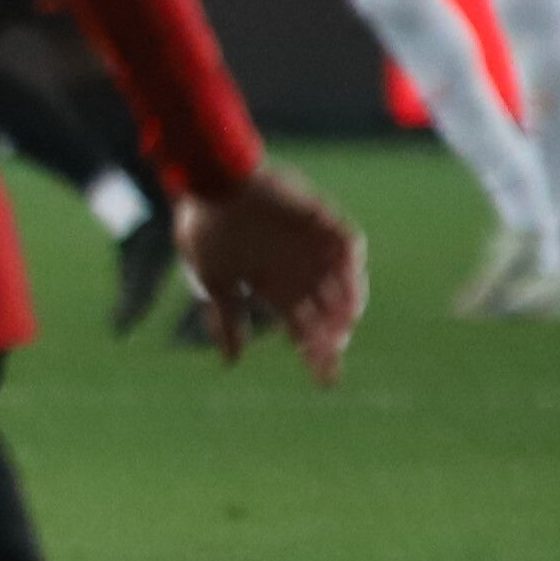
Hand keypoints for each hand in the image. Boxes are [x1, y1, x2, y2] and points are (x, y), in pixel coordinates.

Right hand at [174, 165, 364, 383]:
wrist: (214, 181)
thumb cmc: (207, 229)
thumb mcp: (214, 281)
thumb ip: (227, 320)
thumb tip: (232, 363)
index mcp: (273, 284)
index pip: (301, 325)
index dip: (313, 351)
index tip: (323, 379)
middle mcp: (297, 270)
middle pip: (325, 313)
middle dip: (330, 340)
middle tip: (330, 361)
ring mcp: (313, 247)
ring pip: (342, 286)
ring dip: (344, 311)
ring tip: (339, 333)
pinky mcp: (323, 222)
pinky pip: (348, 250)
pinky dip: (352, 275)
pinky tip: (349, 299)